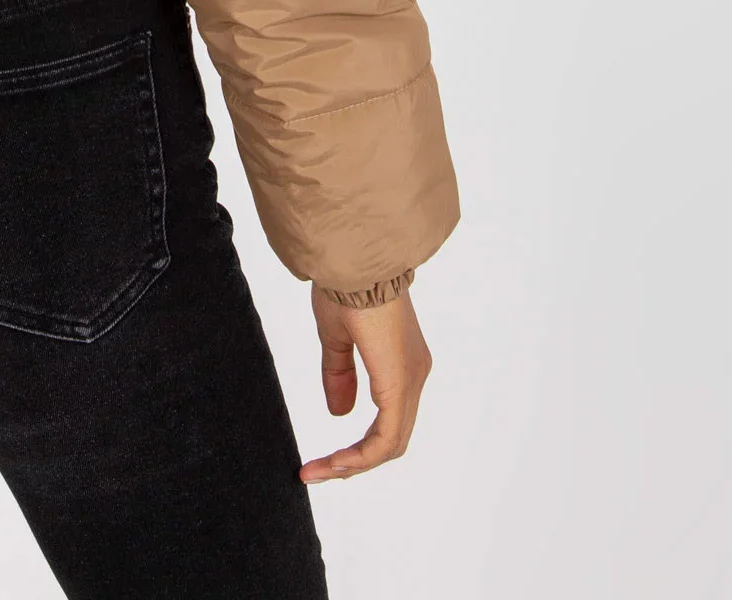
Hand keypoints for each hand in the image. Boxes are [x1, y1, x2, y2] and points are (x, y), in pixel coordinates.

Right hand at [300, 285, 432, 482]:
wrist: (352, 259)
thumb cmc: (344, 285)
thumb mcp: (336, 337)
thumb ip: (340, 374)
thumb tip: (340, 413)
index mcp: (401, 363)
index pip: (387, 421)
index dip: (357, 446)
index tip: (321, 458)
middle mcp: (414, 375)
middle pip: (390, 439)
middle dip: (353, 462)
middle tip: (317, 472)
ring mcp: (411, 380)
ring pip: (389, 443)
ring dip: (353, 464)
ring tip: (317, 472)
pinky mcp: (399, 383)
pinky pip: (386, 436)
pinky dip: (360, 456)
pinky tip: (334, 463)